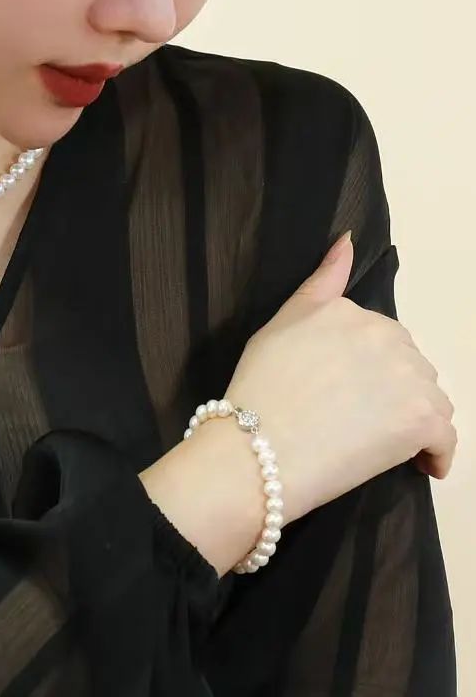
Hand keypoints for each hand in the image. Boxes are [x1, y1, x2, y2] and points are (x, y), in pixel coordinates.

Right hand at [224, 233, 456, 525]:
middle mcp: (384, 335)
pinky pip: (446, 439)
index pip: (382, 340)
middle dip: (396, 393)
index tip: (349, 394)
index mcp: (349, 312)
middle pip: (410, 367)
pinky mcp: (421, 420)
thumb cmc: (260, 389)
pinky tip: (418, 464)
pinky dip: (436, 454)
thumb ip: (320, 282)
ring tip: (381, 444)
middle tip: (359, 423)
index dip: (369, 371)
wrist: (257, 448)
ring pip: (432, 400)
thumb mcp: (279, 323)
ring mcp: (406, 377)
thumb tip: (348, 240)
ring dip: (416, 420)